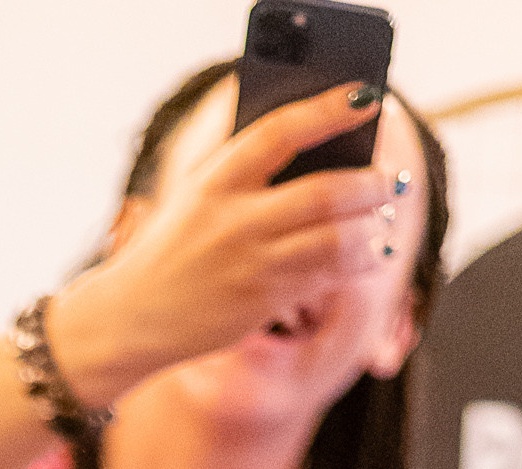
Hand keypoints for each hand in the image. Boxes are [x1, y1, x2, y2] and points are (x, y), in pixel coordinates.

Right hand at [51, 86, 408, 410]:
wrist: (131, 317)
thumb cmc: (173, 248)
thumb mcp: (195, 193)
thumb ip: (242, 163)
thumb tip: (311, 134)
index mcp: (216, 181)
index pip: (281, 133)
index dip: (328, 111)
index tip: (366, 98)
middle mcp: (235, 222)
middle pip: (324, 194)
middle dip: (369, 184)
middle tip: (389, 178)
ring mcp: (250, 266)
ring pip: (334, 242)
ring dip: (372, 228)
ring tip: (385, 217)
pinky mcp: (260, 303)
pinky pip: (323, 279)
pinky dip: (355, 263)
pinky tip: (369, 252)